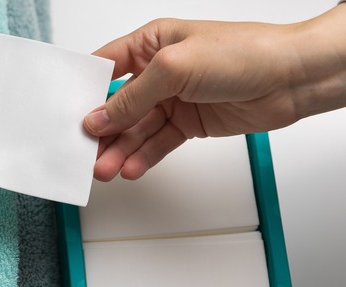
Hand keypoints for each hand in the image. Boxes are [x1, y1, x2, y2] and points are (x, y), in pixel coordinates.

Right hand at [84, 5, 345, 180]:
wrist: (293, 78)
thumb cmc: (244, 52)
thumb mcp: (175, 67)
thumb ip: (133, 96)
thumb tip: (100, 117)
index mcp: (150, 43)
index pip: (106, 69)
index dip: (85, 92)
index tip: (69, 116)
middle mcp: (159, 72)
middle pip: (118, 105)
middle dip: (102, 130)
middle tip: (86, 152)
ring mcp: (174, 99)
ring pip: (136, 130)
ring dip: (119, 150)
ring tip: (104, 168)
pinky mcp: (189, 123)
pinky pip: (158, 143)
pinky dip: (143, 157)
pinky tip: (130, 168)